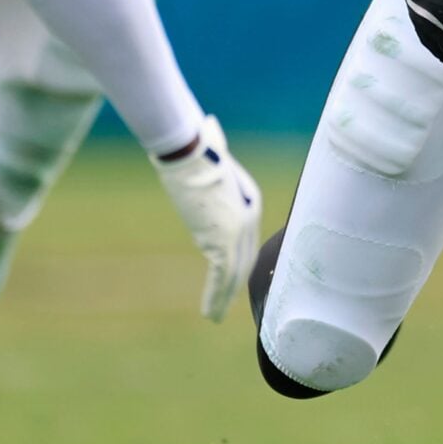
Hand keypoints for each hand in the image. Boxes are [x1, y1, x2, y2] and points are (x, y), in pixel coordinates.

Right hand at [151, 114, 261, 321]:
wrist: (191, 151)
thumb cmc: (197, 146)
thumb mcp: (212, 149)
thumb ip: (216, 145)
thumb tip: (209, 125)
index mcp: (251, 201)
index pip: (248, 240)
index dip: (241, 263)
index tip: (231, 281)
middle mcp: (250, 219)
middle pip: (244, 260)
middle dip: (235, 285)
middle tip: (225, 307)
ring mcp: (238, 232)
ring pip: (235, 274)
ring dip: (224, 298)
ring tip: (214, 318)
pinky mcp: (223, 240)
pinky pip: (222, 276)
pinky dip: (216, 297)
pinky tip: (210, 314)